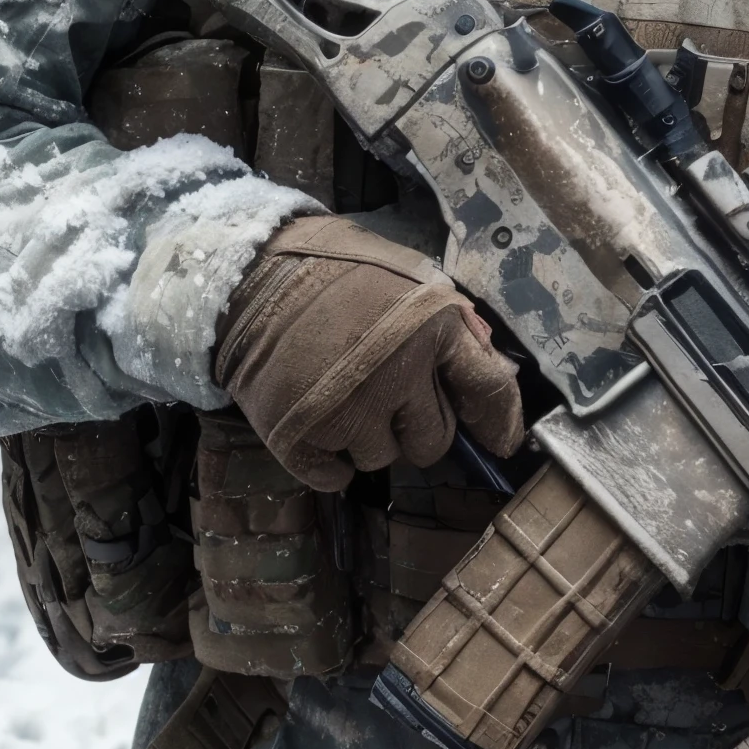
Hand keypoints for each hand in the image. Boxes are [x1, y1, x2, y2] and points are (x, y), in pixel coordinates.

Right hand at [214, 214, 522, 491]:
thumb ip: (449, 323)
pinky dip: (327, 460)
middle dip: (415, 424)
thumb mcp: (407, 277)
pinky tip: (316, 418)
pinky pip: (335, 478)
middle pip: (433, 441)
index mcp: (433, 326)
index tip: (500, 441)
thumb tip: (492, 367)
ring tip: (340, 391)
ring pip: (381, 459)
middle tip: (383, 390)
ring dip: (367, 437)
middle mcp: (398, 373)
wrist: (248, 276)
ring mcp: (349, 411)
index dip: (499, 420)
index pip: (488, 389)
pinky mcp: (302, 439)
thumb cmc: (334, 271)